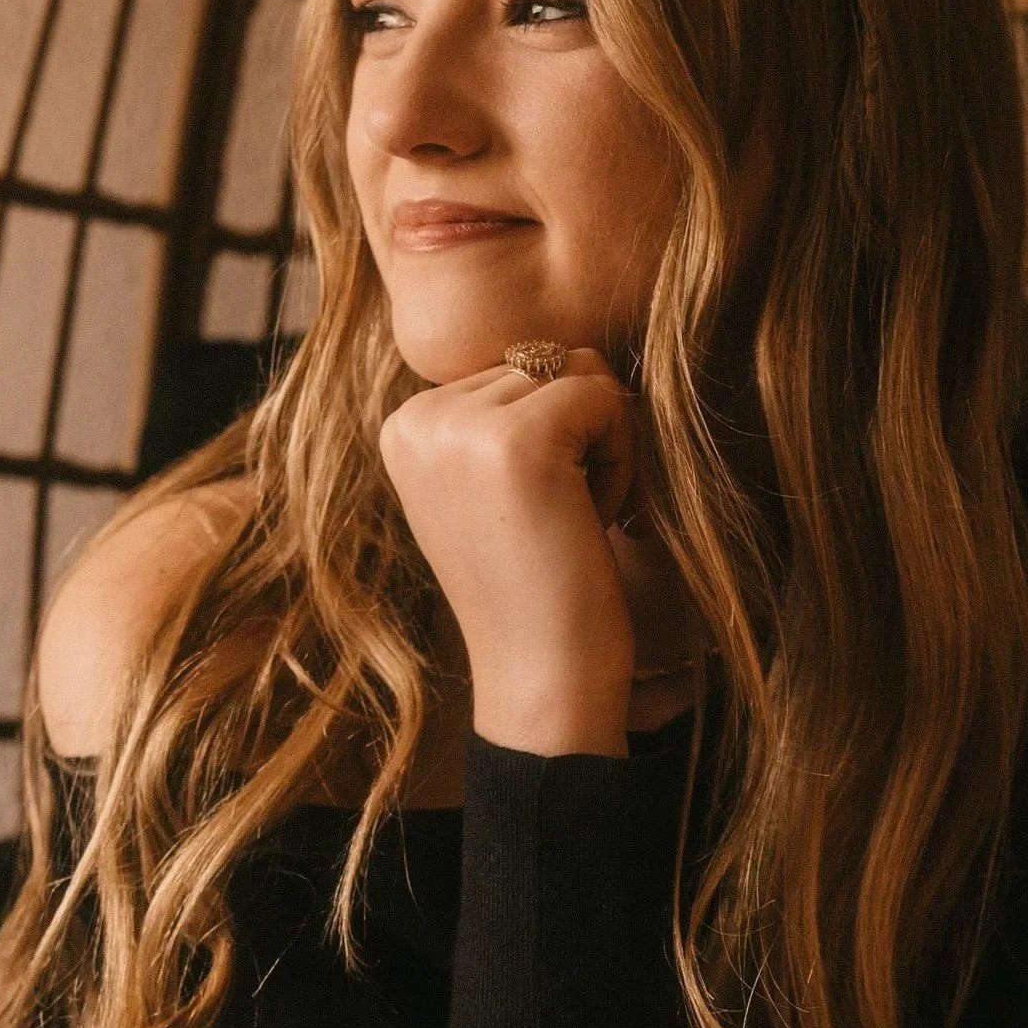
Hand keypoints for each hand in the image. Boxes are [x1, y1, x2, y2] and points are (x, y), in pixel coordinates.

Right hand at [380, 349, 643, 757]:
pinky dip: (623, 459)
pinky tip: (595, 520)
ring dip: (603, 446)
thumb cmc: (537, 590)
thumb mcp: (492, 489)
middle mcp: (419, 417)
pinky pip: (606, 396)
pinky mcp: (517, 441)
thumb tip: (566, 348)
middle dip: (578, 435)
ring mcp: (462, 428)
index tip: (534, 513)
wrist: (540, 679)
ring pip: (581, 371)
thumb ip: (501, 416)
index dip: (552, 436)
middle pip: (548, 357)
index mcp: (404, 426)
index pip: (515, 366)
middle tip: (559, 521)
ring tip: (574, 520)